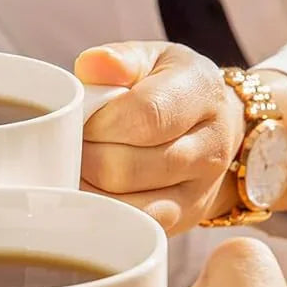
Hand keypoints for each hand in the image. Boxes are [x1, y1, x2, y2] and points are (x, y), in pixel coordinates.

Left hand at [76, 42, 243, 233]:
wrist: (217, 126)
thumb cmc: (170, 88)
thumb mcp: (152, 60)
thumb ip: (120, 59)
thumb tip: (91, 65)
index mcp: (201, 92)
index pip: (145, 116)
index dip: (100, 124)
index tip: (80, 121)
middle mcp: (211, 145)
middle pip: (127, 167)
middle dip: (85, 158)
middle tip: (69, 148)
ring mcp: (201, 189)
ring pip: (129, 205)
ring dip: (89, 190)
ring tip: (75, 170)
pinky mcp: (185, 219)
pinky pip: (136, 227)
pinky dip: (104, 215)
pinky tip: (89, 197)